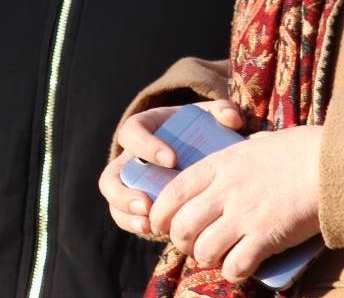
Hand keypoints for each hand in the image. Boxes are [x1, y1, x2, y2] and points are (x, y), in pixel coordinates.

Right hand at [99, 100, 244, 236]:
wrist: (197, 149)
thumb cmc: (201, 129)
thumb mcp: (211, 117)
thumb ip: (223, 111)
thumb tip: (231, 119)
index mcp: (143, 128)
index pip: (133, 132)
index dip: (146, 146)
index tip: (172, 160)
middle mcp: (129, 156)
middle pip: (112, 174)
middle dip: (125, 192)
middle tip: (149, 203)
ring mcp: (128, 181)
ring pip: (113, 198)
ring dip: (127, 212)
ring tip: (150, 223)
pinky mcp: (134, 201)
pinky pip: (123, 215)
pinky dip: (134, 224)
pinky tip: (154, 231)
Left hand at [150, 125, 322, 282]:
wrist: (332, 163)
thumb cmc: (300, 149)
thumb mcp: (256, 144)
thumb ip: (236, 157)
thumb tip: (231, 163)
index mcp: (220, 165)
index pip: (172, 193)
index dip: (160, 215)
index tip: (163, 225)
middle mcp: (226, 190)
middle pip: (181, 227)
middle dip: (182, 243)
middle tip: (195, 244)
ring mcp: (245, 215)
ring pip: (204, 251)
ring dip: (208, 259)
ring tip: (220, 256)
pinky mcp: (266, 237)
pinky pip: (235, 266)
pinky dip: (234, 272)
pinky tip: (242, 267)